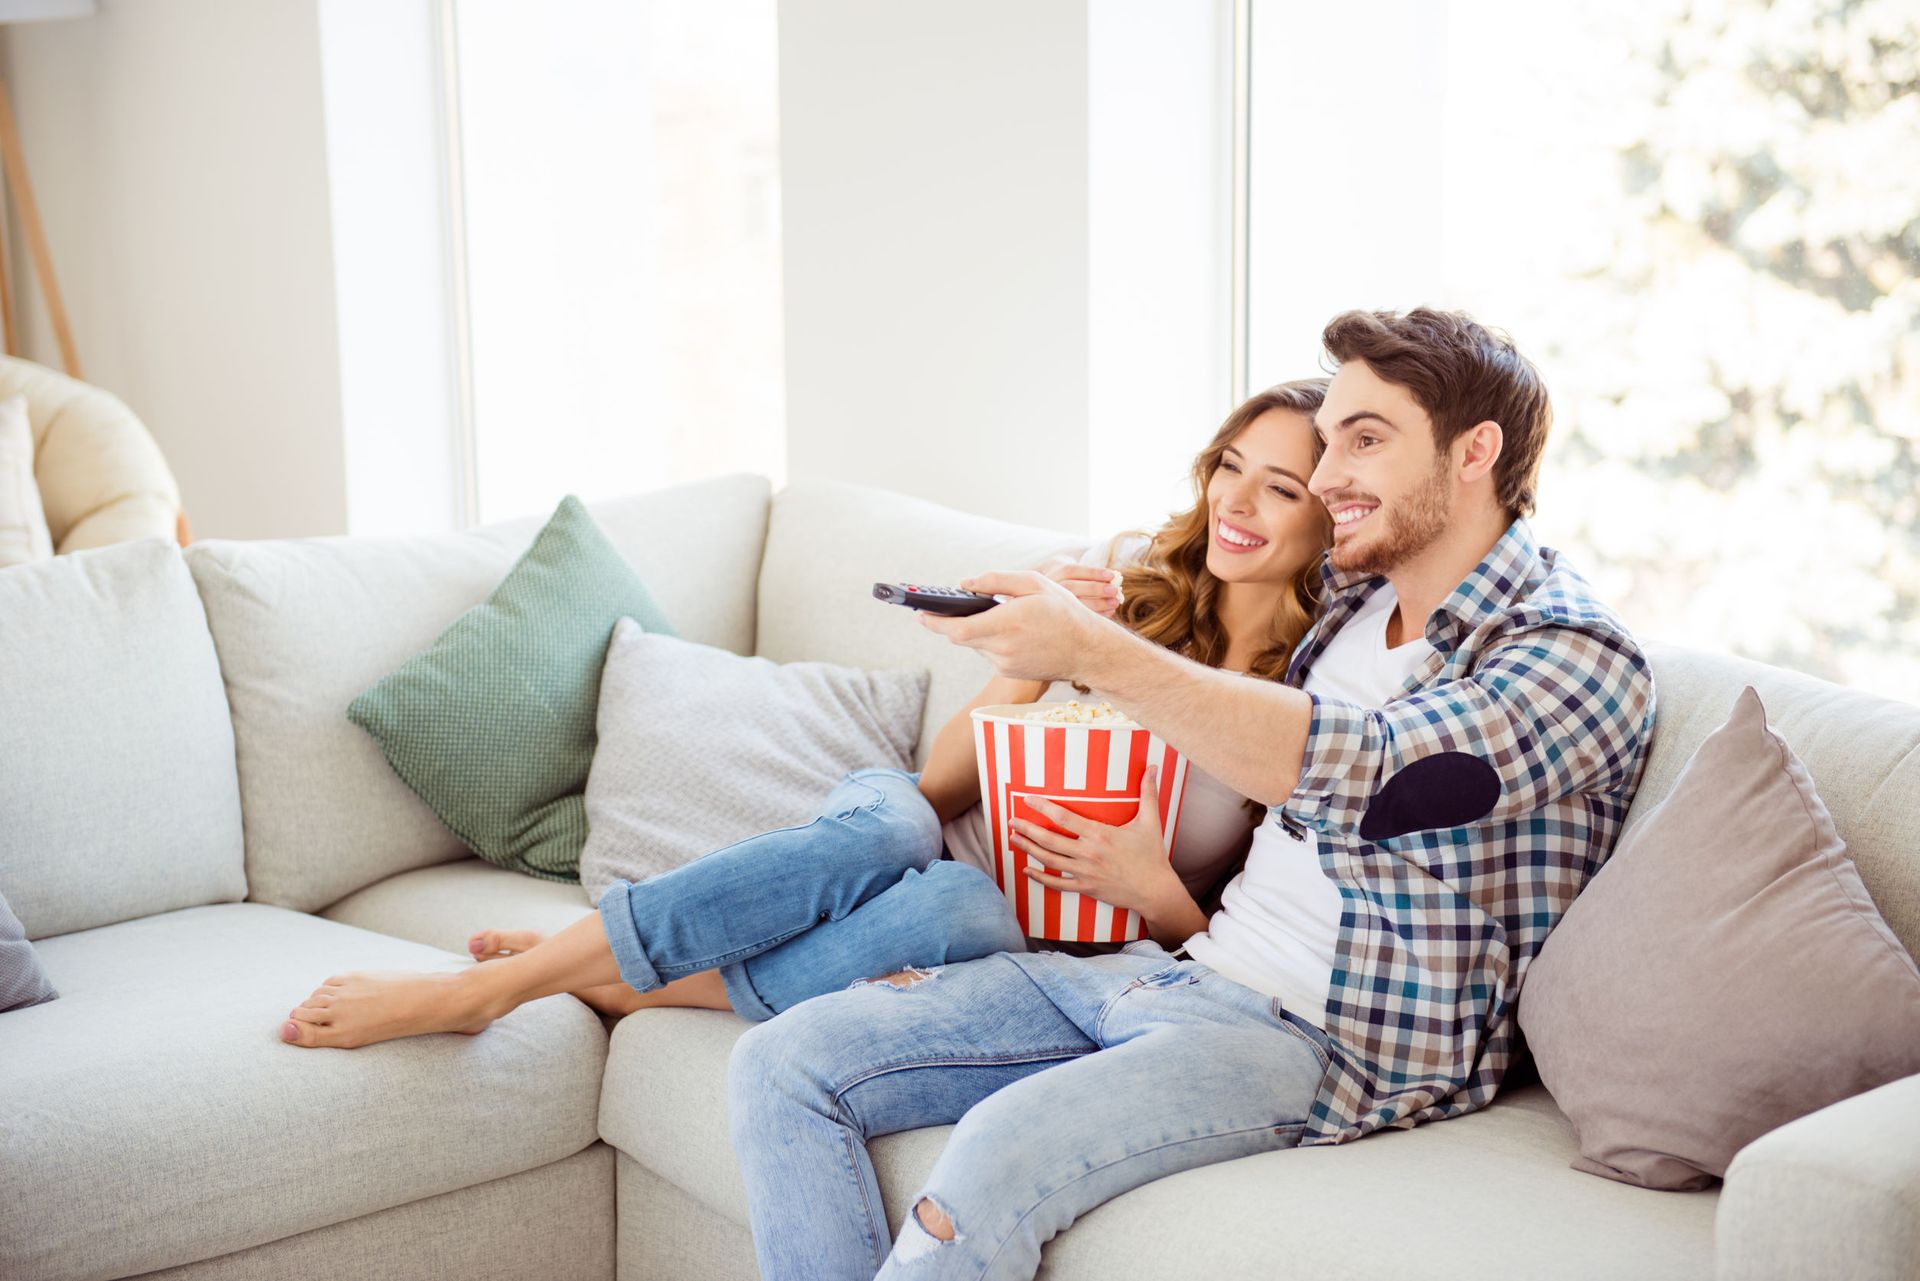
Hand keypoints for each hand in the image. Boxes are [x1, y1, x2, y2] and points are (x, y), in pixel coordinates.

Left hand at [917, 569, 1111, 682]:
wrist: (1088, 650)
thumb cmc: (1063, 611)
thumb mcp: (1034, 583)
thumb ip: (997, 580)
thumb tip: (965, 584)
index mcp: (1006, 624)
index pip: (957, 630)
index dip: (934, 623)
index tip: (919, 614)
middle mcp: (1002, 649)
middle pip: (962, 638)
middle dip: (954, 623)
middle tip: (946, 608)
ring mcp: (1005, 664)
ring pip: (977, 645)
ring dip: (980, 630)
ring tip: (998, 615)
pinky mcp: (1010, 672)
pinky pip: (991, 653)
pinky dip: (994, 640)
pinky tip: (1013, 631)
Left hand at [1011, 768, 1183, 916]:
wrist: (1154, 890)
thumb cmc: (1152, 855)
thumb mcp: (1150, 822)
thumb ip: (1148, 793)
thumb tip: (1153, 767)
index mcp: (1100, 835)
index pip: (1064, 817)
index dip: (1043, 807)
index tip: (1027, 799)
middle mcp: (1088, 853)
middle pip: (1049, 840)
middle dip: (1027, 829)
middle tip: (1011, 820)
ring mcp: (1084, 872)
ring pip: (1049, 860)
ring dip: (1028, 849)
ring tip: (1013, 838)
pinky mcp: (1085, 887)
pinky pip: (1057, 884)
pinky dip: (1039, 878)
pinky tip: (1026, 870)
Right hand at [1038, 555, 1123, 617]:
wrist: (1047, 595)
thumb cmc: (1072, 581)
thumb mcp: (1076, 575)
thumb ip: (1091, 576)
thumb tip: (1115, 580)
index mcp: (1053, 574)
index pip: (1072, 571)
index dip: (1092, 572)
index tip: (1111, 575)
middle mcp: (1049, 589)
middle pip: (1071, 587)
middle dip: (1095, 589)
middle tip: (1115, 591)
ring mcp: (1051, 604)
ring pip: (1073, 603)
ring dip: (1097, 603)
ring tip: (1115, 602)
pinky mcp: (1058, 617)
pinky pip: (1077, 616)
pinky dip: (1096, 614)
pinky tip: (1110, 612)